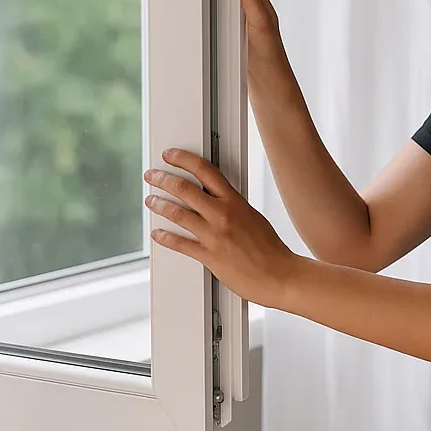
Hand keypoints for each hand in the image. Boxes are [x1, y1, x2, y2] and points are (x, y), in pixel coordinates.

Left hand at [143, 148, 304, 307]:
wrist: (279, 275)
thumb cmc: (270, 249)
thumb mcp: (253, 217)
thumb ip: (233, 207)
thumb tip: (217, 202)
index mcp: (235, 202)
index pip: (205, 171)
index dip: (183, 159)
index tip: (170, 155)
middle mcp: (222, 215)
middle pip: (184, 188)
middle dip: (162, 178)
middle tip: (152, 175)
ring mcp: (214, 235)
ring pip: (177, 213)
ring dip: (159, 204)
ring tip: (151, 200)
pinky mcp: (208, 256)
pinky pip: (180, 244)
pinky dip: (164, 237)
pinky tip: (157, 234)